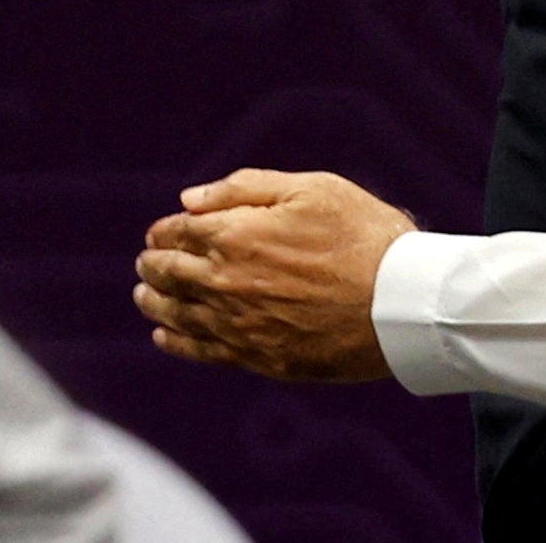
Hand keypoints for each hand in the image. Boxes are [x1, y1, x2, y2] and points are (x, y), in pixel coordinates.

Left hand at [134, 168, 415, 382]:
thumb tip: (189, 199)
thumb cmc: (365, 238)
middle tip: (149, 261)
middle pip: (167, 273)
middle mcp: (222, 283)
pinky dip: (173, 340)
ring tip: (146, 294)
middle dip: (154, 263)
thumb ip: (246, 187)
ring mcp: (235, 324)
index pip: (176, 231)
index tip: (163, 230)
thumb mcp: (315, 189)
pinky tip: (165, 335)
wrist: (399, 304)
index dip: (165, 229)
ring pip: (173, 314)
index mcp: (234, 235)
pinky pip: (197, 350)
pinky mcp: (254, 357)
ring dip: (154, 301)